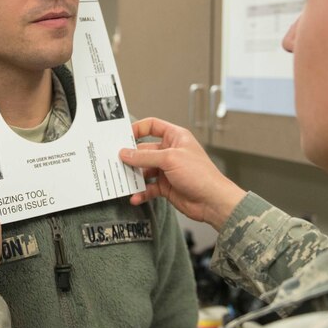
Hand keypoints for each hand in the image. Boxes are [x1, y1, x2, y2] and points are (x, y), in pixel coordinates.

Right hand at [120, 118, 246, 231]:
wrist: (212, 201)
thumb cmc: (200, 174)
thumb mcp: (170, 159)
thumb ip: (145, 156)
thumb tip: (124, 153)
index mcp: (175, 137)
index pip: (153, 126)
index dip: (137, 128)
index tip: (122, 136)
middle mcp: (170, 152)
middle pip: (144, 150)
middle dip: (131, 157)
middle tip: (115, 162)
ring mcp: (167, 170)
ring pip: (144, 170)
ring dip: (134, 176)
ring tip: (121, 180)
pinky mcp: (166, 186)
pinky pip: (148, 187)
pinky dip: (141, 192)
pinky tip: (134, 197)